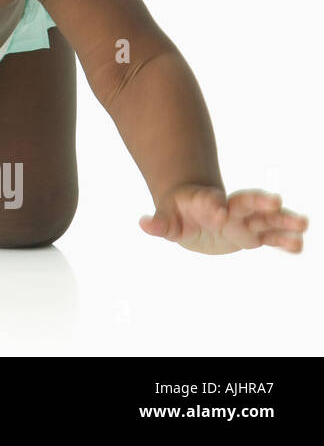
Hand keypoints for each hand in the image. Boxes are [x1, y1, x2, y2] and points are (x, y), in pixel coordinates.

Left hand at [139, 185, 307, 253]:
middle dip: (259, 201)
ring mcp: (243, 221)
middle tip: (275, 201)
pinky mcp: (252, 235)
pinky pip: (271, 238)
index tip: (219, 212)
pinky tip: (299, 246)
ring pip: (265, 218)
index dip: (213, 206)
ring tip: (303, 223)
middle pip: (245, 202)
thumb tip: (143, 223)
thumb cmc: (179, 212)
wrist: (195, 211)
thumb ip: (159, 223)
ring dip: (283, 220)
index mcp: (205, 201)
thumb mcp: (166, 218)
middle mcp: (229, 208)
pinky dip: (284, 242)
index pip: (210, 201)